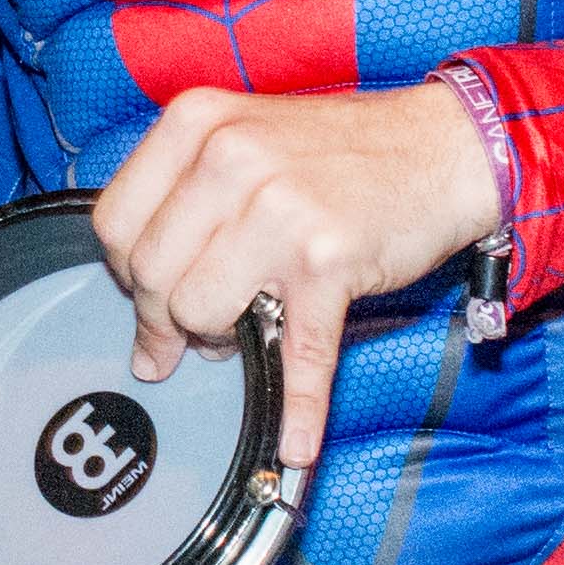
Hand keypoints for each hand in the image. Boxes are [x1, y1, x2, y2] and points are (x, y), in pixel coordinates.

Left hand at [91, 80, 504, 476]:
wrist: (448, 147)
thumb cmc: (346, 151)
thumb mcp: (246, 135)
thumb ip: (186, 195)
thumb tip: (139, 289)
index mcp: (197, 122)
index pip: (114, 222)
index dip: (125, 272)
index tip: (146, 293)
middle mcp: (230, 158)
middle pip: (149, 274)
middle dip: (163, 319)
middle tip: (191, 335)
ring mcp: (279, 211)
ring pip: (197, 312)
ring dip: (216, 342)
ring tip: (243, 332)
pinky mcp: (327, 262)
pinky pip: (296, 354)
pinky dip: (298, 408)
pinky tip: (297, 442)